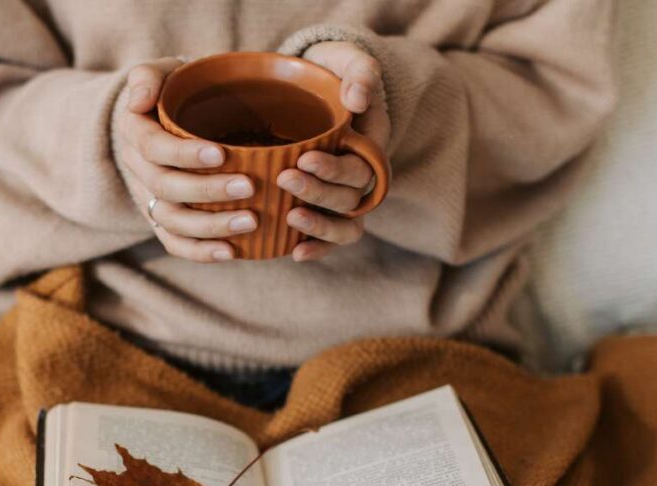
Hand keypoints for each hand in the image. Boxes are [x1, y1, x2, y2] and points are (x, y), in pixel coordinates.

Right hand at [117, 57, 257, 261]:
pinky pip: (176, 244)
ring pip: (172, 221)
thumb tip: (139, 99)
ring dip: (210, 226)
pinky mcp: (164, 221)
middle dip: (207, 190)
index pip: (154, 147)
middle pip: (165, 187)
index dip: (184, 154)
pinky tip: (232, 252)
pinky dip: (201, 253)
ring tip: (250, 221)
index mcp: (135, 132)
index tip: (220, 153)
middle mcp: (139, 169)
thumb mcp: (163, 72)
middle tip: (248, 186)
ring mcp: (150, 199)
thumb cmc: (177, 92)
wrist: (171, 119)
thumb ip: (149, 77)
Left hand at [281, 42, 390, 261]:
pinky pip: (330, 239)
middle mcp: (361, 176)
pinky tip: (295, 253)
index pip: (361, 166)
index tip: (304, 158)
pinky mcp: (324, 209)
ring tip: (290, 218)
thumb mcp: (347, 61)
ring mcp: (343, 196)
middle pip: (350, 197)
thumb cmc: (330, 73)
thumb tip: (359, 100)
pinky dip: (316, 248)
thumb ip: (359, 72)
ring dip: (320, 226)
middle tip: (285, 178)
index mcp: (371, 145)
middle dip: (318, 192)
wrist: (313, 89)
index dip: (335, 169)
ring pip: (345, 225)